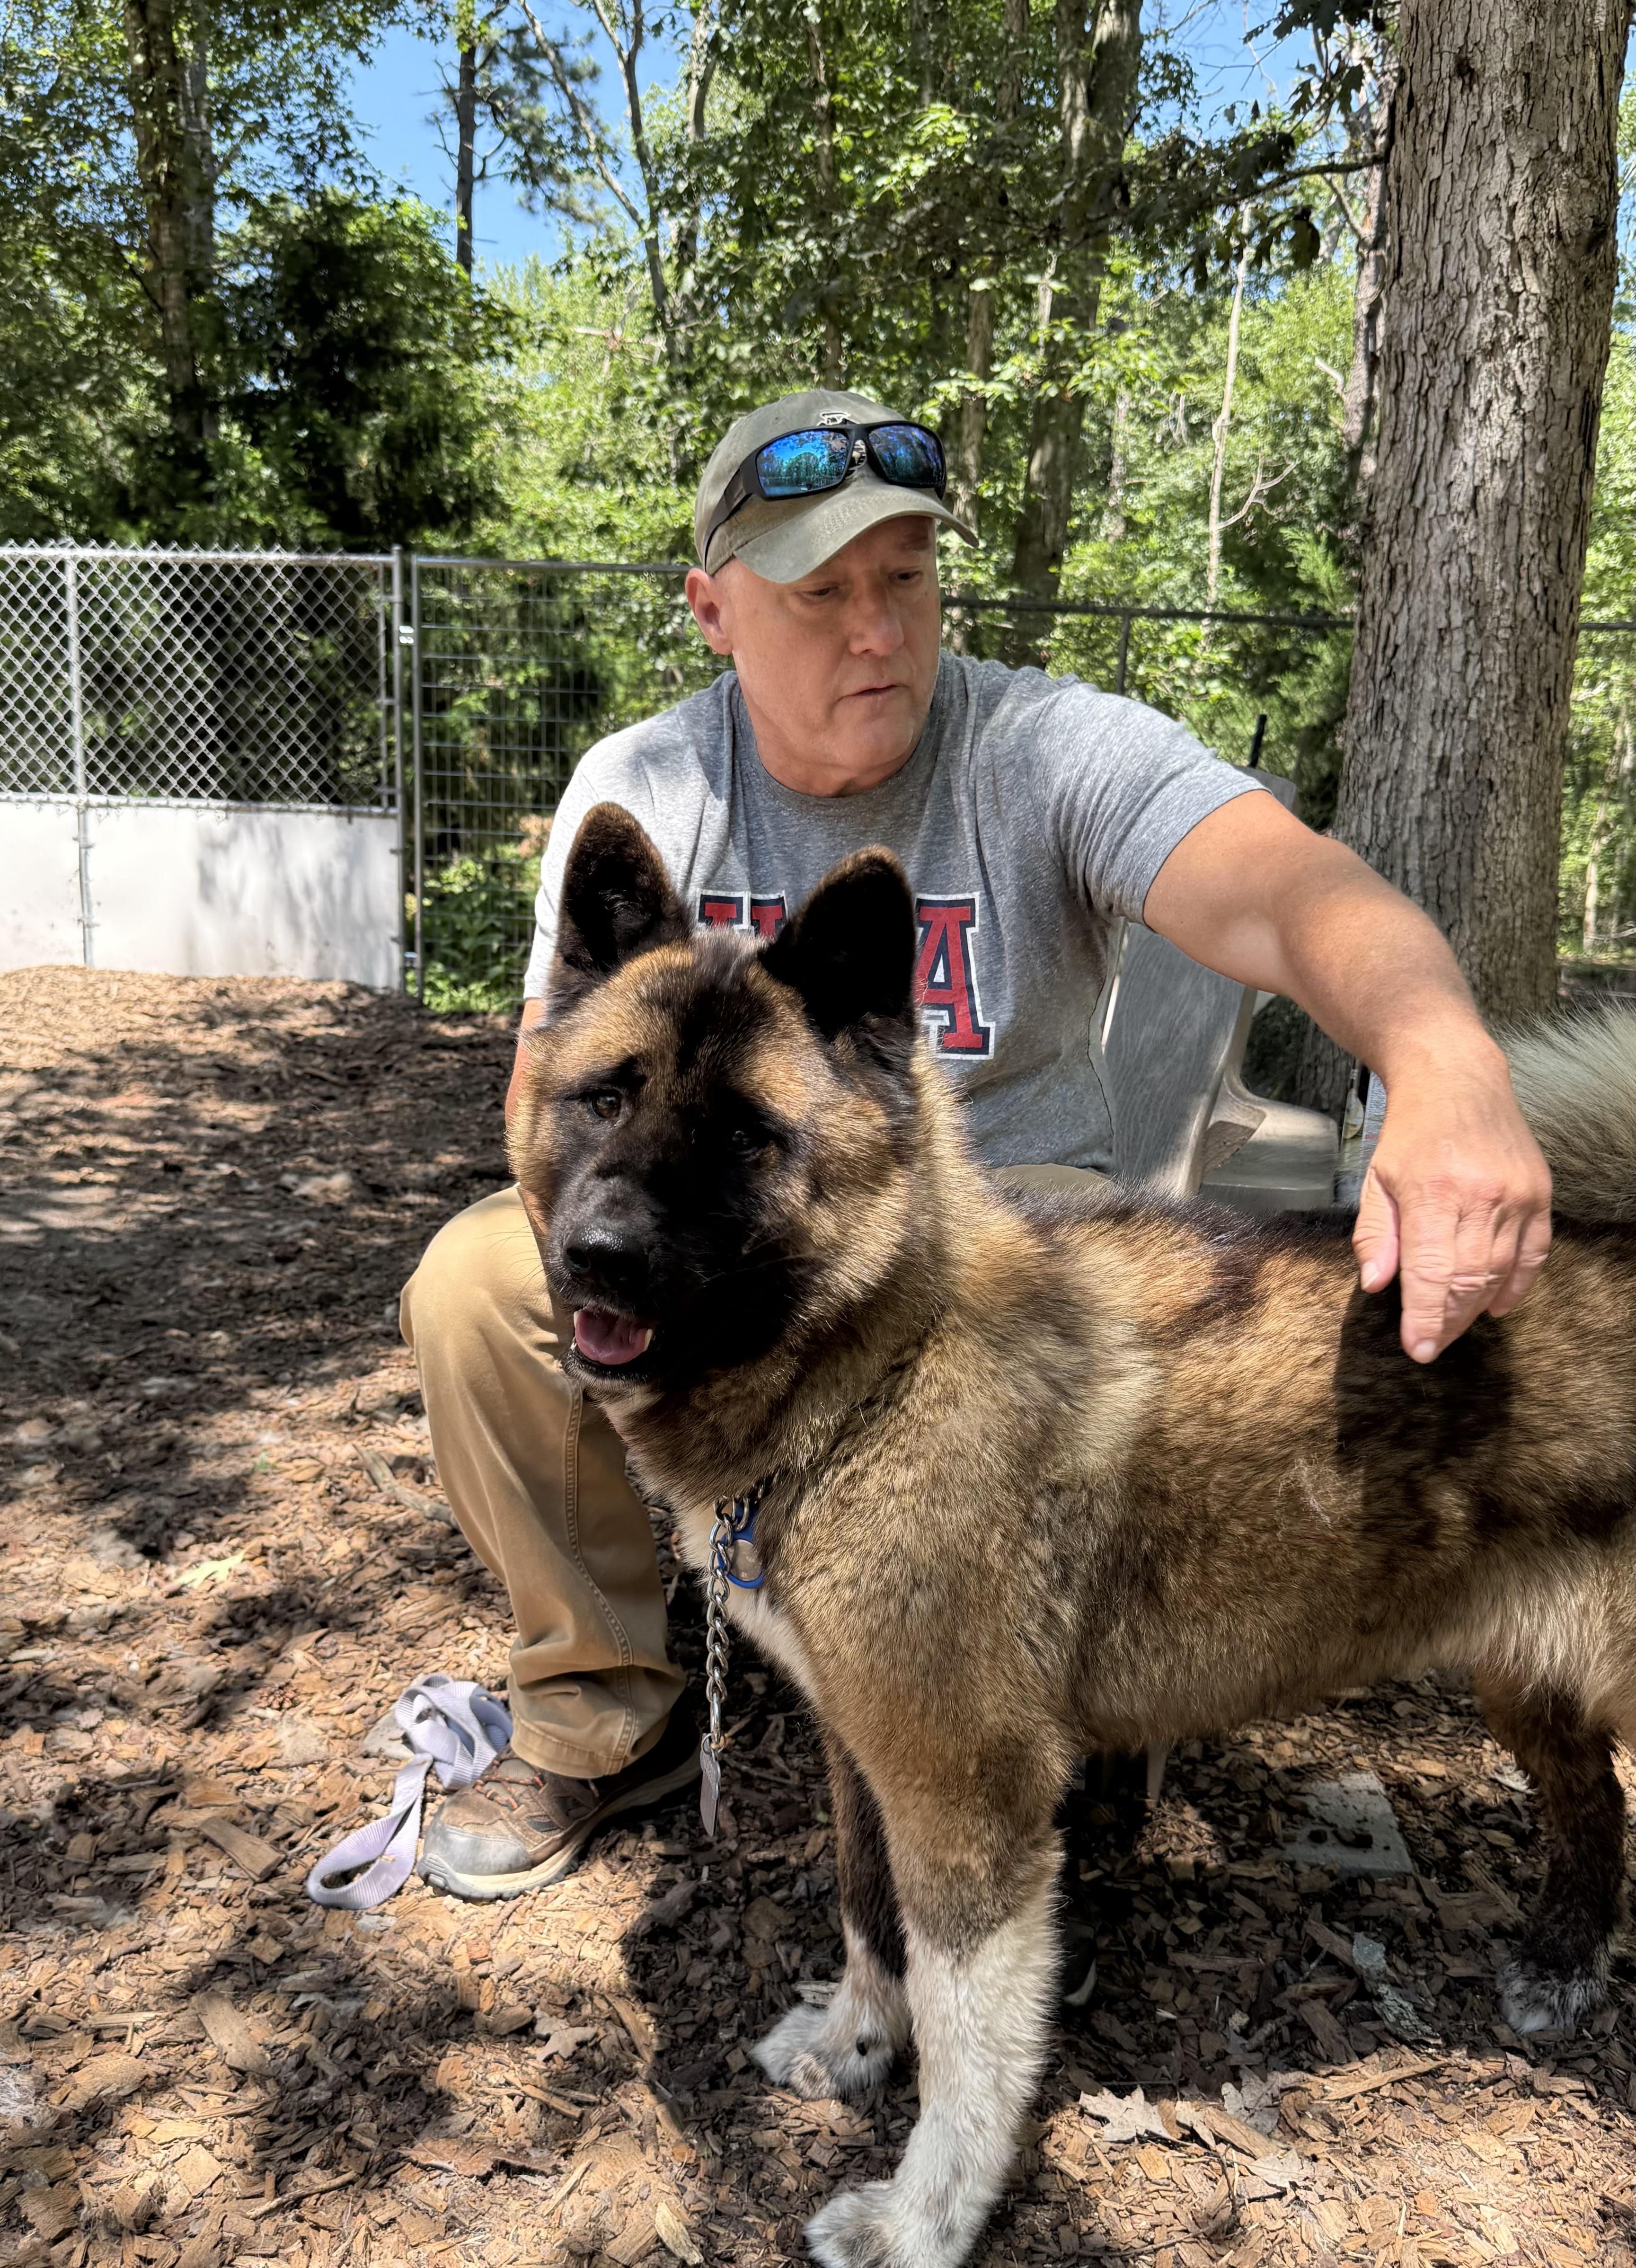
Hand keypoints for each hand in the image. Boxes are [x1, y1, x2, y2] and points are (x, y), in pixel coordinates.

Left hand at [1353, 1057, 1552, 1361]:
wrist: (1456, 1080)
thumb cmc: (1408, 1133)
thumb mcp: (1375, 1179)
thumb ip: (1374, 1234)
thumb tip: (1376, 1285)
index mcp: (1433, 1193)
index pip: (1431, 1272)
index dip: (1425, 1317)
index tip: (1418, 1349)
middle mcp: (1480, 1196)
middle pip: (1469, 1279)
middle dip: (1449, 1320)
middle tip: (1432, 1343)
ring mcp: (1516, 1195)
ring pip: (1500, 1271)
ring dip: (1476, 1307)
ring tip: (1454, 1326)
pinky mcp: (1539, 1193)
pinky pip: (1534, 1253)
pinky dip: (1517, 1285)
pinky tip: (1496, 1306)